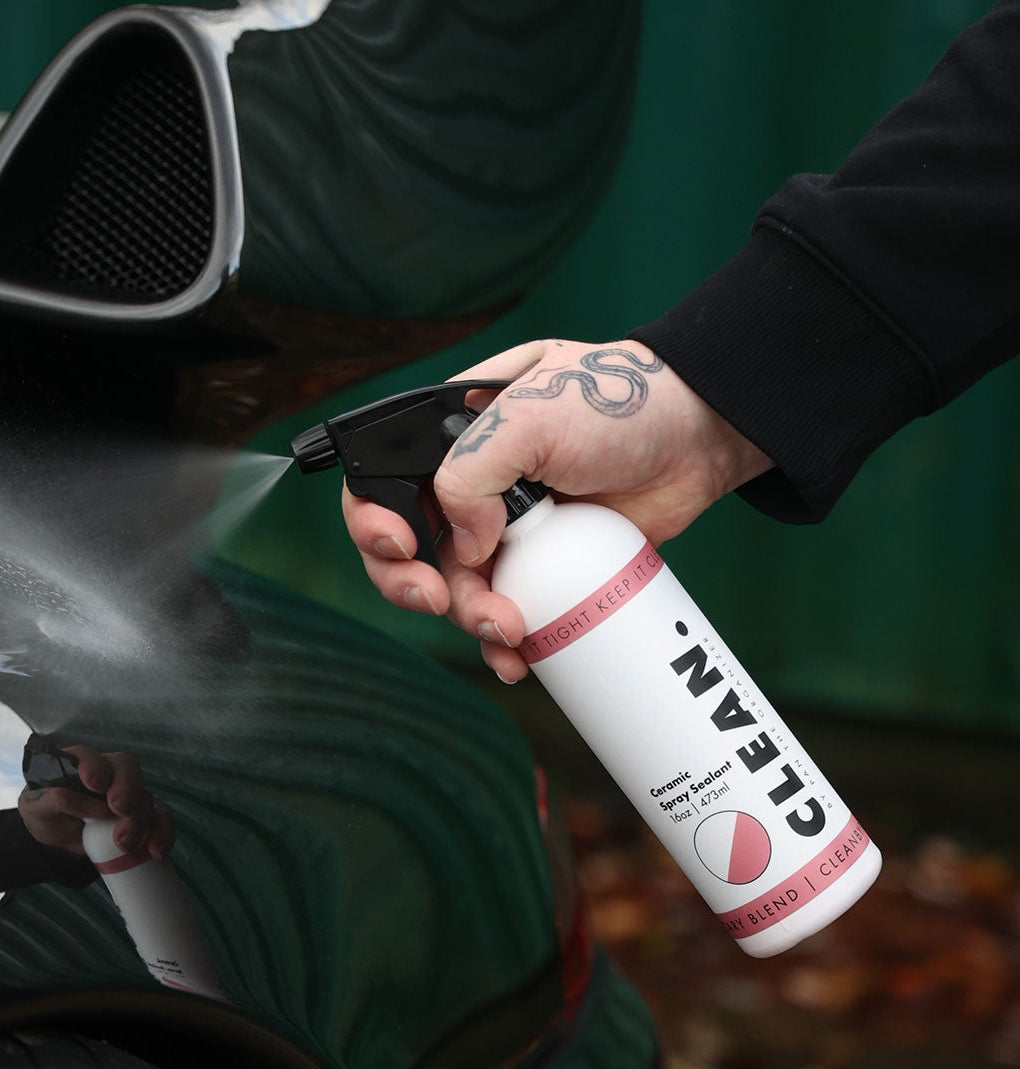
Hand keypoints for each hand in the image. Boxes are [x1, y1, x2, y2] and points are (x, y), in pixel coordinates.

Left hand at [18, 745, 173, 859]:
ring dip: (140, 819)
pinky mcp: (140, 818)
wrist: (58, 842)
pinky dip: (161, 833)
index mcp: (78, 764)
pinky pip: (159, 820)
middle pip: (127, 769)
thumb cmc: (44, 816)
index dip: (95, 766)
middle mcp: (108, 774)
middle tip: (120, 808)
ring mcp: (127, 795)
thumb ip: (49, 799)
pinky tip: (155, 850)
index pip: (89, 756)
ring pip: (144, 796)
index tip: (94, 783)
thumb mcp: (33, 808)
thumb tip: (80, 801)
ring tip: (125, 844)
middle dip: (127, 788)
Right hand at [341, 338, 771, 681]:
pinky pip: (506, 617)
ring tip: (507, 630)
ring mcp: (503, 534)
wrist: (699, 438)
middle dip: (411, 584)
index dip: (372, 522)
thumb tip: (463, 544)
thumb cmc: (620, 405)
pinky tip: (517, 660)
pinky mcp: (543, 570)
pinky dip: (504, 646)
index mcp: (447, 440)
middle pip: (405, 551)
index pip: (379, 484)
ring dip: (468, 620)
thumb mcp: (535, 413)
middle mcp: (466, 489)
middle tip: (439, 600)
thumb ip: (474, 468)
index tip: (404, 547)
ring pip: (456, 593)